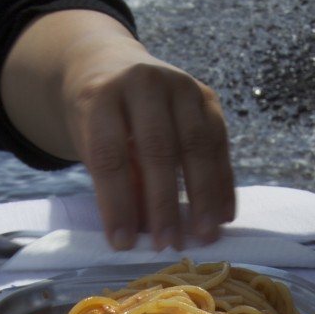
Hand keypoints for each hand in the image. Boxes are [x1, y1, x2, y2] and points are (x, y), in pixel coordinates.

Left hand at [0, 10, 234, 250]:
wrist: (112, 69)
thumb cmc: (98, 121)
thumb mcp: (90, 146)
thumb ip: (114, 184)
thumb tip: (137, 236)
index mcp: (102, 96)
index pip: (110, 155)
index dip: (117, 203)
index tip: (123, 243)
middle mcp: (144, 83)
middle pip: (158, 149)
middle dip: (164, 203)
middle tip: (169, 244)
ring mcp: (180, 86)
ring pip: (196, 144)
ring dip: (203, 196)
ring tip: (205, 236)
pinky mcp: (207, 98)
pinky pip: (219, 144)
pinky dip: (223, 183)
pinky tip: (223, 216)